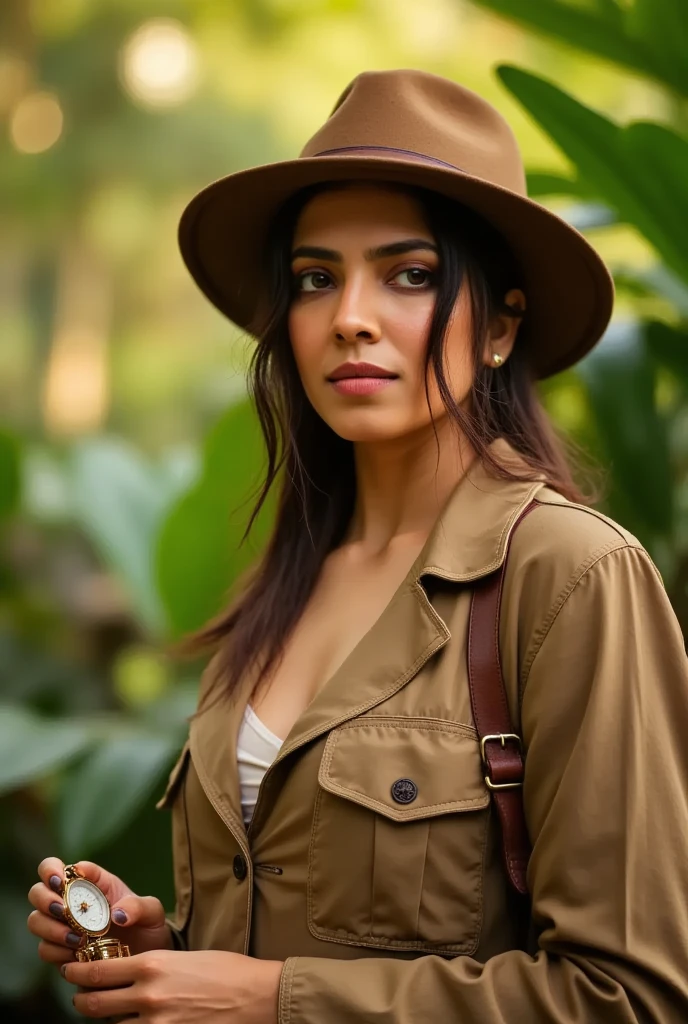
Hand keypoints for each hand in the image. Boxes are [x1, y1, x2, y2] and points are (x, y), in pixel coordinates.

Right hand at [27, 857, 171, 965]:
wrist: (147, 957)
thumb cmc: (147, 926)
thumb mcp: (151, 912)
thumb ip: (139, 907)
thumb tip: (117, 915)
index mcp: (90, 883)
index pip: (58, 868)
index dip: (52, 869)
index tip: (61, 880)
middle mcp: (70, 902)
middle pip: (38, 892)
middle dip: (45, 899)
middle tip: (63, 910)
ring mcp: (62, 927)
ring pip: (36, 921)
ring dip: (50, 928)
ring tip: (76, 938)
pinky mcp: (61, 952)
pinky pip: (45, 950)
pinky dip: (56, 951)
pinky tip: (76, 955)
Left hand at [64, 949, 282, 1022]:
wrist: (256, 996)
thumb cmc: (226, 970)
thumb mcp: (184, 957)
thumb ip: (153, 967)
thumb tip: (130, 975)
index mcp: (152, 964)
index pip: (98, 971)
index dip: (78, 973)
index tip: (71, 971)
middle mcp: (148, 995)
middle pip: (95, 1003)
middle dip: (82, 1001)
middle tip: (80, 997)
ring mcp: (156, 1023)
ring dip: (106, 1021)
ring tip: (107, 1014)